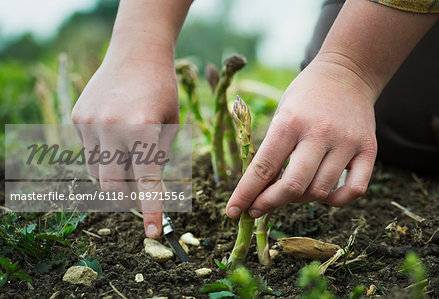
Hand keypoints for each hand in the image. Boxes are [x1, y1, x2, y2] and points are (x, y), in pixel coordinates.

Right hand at [72, 48, 178, 237]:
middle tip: (139, 197)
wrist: (136, 52)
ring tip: (130, 152)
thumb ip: (158, 158)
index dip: (151, 210)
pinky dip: (104, 154)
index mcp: (142, 129)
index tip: (154, 233)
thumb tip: (146, 189)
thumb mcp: (170, 125)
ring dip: (115, 174)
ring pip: (98, 171)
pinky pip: (89, 151)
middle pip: (112, 186)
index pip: (146, 182)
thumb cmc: (162, 89)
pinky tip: (116, 135)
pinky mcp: (77, 119)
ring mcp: (89, 124)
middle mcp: (110, 128)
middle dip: (126, 199)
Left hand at [226, 57, 377, 218]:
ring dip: (298, 201)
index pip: (263, 167)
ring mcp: (347, 143)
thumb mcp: (280, 115)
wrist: (347, 74)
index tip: (233, 211)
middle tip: (256, 210)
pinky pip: (354, 190)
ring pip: (320, 192)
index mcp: (290, 122)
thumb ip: (271, 151)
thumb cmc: (304, 97)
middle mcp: (319, 133)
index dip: (245, 194)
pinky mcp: (368, 150)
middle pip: (292, 186)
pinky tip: (323, 195)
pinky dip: (336, 201)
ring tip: (289, 193)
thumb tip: (258, 190)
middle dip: (268, 204)